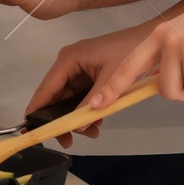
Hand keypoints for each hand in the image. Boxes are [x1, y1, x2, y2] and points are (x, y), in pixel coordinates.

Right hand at [22, 18, 163, 147]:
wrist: (153, 42)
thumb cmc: (131, 52)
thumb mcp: (111, 79)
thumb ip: (93, 102)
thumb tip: (77, 125)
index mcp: (69, 59)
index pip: (46, 88)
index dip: (37, 110)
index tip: (30, 129)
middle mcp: (70, 64)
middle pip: (56, 97)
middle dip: (61, 120)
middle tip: (67, 141)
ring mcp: (80, 70)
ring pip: (69, 101)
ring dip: (76, 118)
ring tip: (91, 133)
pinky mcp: (90, 76)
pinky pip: (81, 98)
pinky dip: (86, 112)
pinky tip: (97, 123)